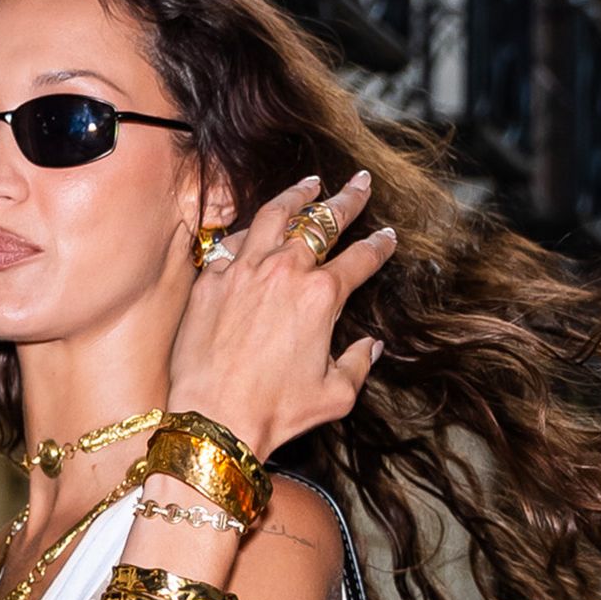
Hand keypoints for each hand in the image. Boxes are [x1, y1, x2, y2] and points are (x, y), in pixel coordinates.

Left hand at [166, 168, 395, 458]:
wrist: (217, 416)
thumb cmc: (278, 410)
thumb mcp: (336, 394)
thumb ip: (358, 363)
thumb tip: (369, 346)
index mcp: (321, 297)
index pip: (360, 259)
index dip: (379, 246)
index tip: (388, 236)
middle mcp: (283, 272)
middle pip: (320, 223)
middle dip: (345, 201)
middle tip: (359, 183)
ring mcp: (243, 270)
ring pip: (272, 215)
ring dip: (295, 196)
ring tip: (309, 184)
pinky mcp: (212, 279)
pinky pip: (234, 239)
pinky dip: (252, 227)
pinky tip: (259, 224)